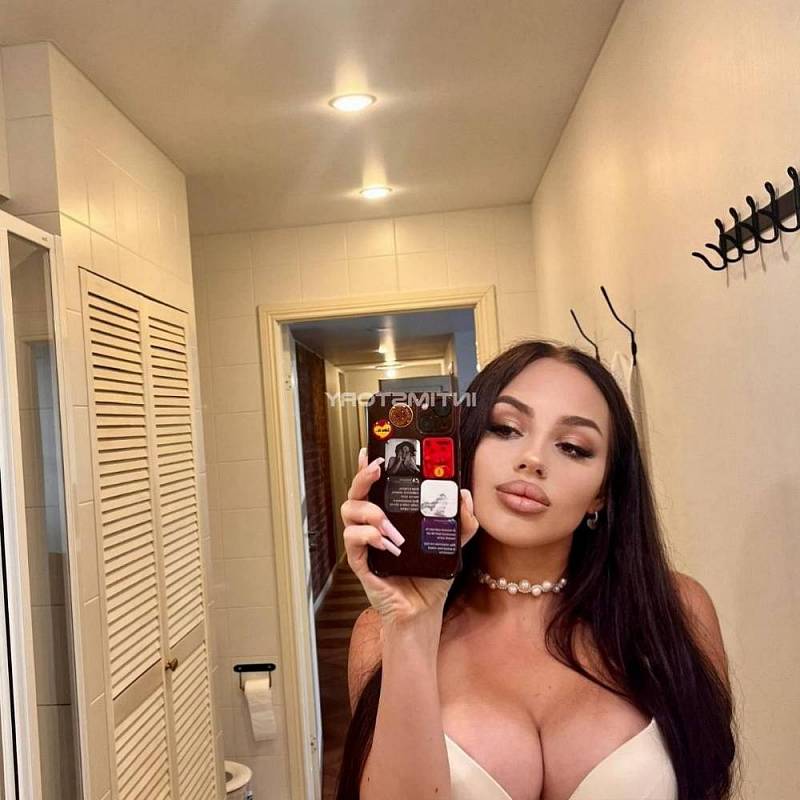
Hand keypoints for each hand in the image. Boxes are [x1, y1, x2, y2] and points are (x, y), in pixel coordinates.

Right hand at [341, 447, 479, 624]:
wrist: (423, 610)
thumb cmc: (431, 576)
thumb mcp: (452, 544)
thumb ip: (462, 521)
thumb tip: (463, 495)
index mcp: (390, 515)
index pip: (375, 485)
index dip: (367, 466)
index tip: (371, 450)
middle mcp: (372, 524)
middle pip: (355, 492)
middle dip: (362, 477)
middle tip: (377, 469)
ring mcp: (363, 542)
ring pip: (349, 512)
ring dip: (369, 512)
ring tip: (389, 524)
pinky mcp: (359, 561)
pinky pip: (352, 540)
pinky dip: (367, 536)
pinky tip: (385, 541)